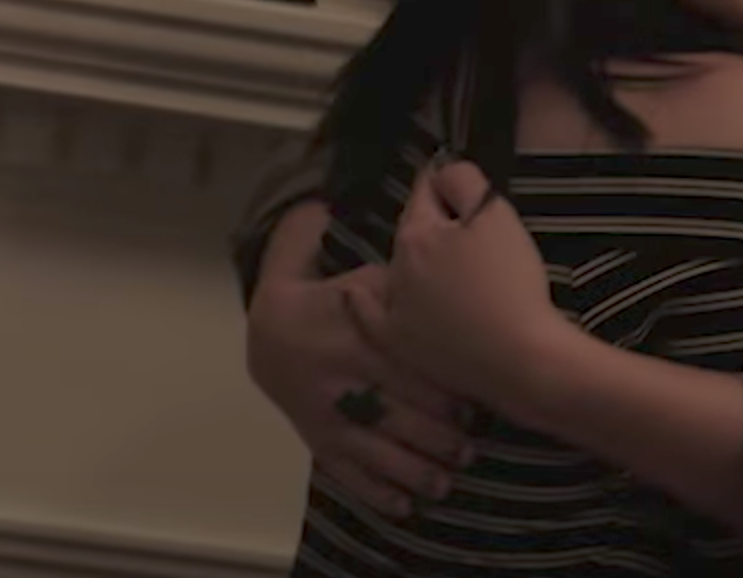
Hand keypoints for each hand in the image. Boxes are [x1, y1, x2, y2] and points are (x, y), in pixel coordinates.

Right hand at [245, 203, 472, 514]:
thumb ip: (400, 273)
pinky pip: (346, 472)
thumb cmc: (329, 299)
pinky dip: (377, 491)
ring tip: (450, 477)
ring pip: (374, 451)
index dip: (443, 391)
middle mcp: (341, 382)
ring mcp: (327, 415)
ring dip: (415, 469)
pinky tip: (407, 504)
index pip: (406, 369)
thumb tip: (443, 239)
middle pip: (396, 416)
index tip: (476, 401)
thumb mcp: (361, 275)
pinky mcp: (317, 439)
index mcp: (356, 339)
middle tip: (472, 446)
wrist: (266, 330)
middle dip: (437, 437)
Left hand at [343, 161, 567, 410]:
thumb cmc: (510, 281)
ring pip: (398, 269)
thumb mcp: (495, 215)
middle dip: (434, 224)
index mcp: (417, 234)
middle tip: (468, 230)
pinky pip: (371, 316)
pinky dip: (363, 302)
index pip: (425, 191)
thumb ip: (463, 181)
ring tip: (445, 265)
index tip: (456, 179)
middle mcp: (395, 268)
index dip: (446, 183)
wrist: (519, 357)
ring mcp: (394, 309)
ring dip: (413, 259)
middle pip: (413, 231)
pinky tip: (354, 293)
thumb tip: (442, 170)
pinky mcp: (400, 344)